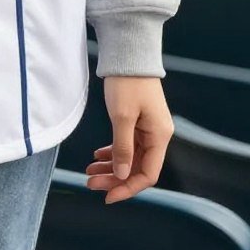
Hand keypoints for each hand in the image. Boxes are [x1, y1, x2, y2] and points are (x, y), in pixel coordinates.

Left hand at [85, 75, 173, 203]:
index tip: (106, 195)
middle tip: (90, 182)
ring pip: (130, 156)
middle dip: (114, 178)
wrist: (128, 53)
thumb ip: (122, 148)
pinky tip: (97, 155)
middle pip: (137, 167)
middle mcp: (157, 135)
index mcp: (159, 136)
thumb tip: (121, 175)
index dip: (127, 188)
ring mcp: (148, 128)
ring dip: (111, 166)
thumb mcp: (122, 117)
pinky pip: (127, 144)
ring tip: (89, 171)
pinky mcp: (138, 120)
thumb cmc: (127, 83)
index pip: (147, 174)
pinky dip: (112, 151)